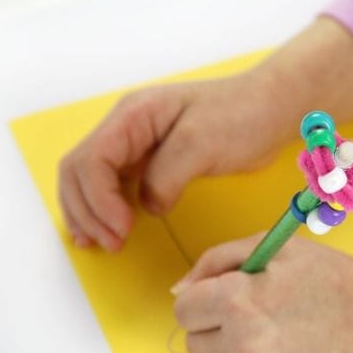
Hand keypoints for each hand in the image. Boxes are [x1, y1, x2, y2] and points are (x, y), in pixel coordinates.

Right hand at [58, 17, 352, 251]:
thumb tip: (146, 206)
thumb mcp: (203, 143)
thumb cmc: (242, 117)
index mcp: (133, 115)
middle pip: (80, 170)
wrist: (271, 109)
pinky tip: (110, 230)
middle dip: (88, 210)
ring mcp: (138, 144)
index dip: (98, 199)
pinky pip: (115, 185)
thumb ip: (167, 175)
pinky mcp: (152, 161)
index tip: (123, 228)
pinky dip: (107, 209)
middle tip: (112, 244)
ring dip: (91, 213)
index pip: (91, 159)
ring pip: (90, 179)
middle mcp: (127, 127)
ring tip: (103, 244)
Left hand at [172, 236, 352, 352]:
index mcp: (239, 300)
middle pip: (197, 346)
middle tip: (261, 321)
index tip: (228, 303)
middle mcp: (246, 347)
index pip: (183, 310)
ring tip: (284, 343)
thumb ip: (217, 260)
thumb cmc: (334, 281)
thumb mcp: (276, 248)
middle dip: (221, 331)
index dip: (206, 302)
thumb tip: (180, 290)